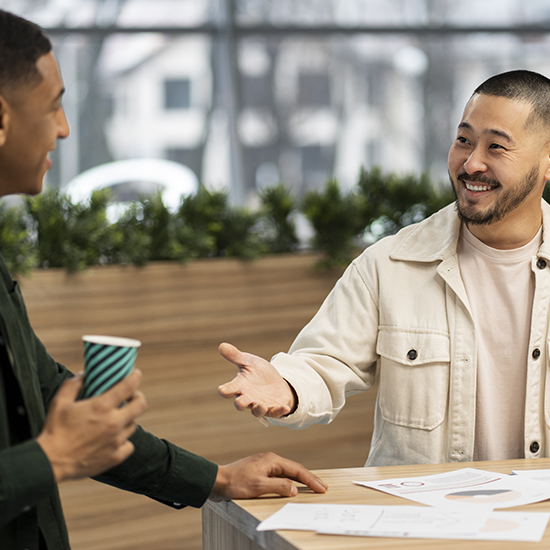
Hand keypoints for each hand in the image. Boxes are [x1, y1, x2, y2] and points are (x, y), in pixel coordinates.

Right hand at [37, 370, 147, 482]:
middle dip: (138, 397)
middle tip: (132, 397)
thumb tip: (83, 374)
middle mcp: (113, 423)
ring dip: (127, 419)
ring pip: (133, 425)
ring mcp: (116, 441)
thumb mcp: (60, 402)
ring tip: (117, 419)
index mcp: (101, 407)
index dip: (135, 377)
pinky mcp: (115, 457)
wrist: (50, 462)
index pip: (128, 386)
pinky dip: (124, 441)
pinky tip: (114, 439)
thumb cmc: (54, 431)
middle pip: (141, 405)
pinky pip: (129, 445)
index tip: (136, 374)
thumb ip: (73, 384)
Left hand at [209, 452, 327, 500]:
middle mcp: (270, 459)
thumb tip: (294, 488)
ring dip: (300, 479)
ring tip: (312, 486)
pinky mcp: (260, 470)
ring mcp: (265, 464)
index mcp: (272, 460)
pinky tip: (292, 484)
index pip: (296, 469)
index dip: (310, 479)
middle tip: (322, 487)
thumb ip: (278, 486)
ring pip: (288, 471)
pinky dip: (290, 479)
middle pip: (294, 468)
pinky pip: (280, 474)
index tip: (321, 487)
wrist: (218, 480)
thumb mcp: (259, 486)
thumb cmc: (236, 483)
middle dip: (309, 478)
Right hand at [218, 342, 296, 417]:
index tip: (222, 390)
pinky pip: (276, 412)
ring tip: (262, 405)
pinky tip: (285, 407)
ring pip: (257, 411)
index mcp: (240, 386)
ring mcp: (261, 405)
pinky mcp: (274, 408)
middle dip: (240, 404)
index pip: (229, 389)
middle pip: (240, 404)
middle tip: (240, 402)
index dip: (225, 390)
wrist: (276, 383)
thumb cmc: (259, 373)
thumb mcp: (249, 362)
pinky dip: (280, 410)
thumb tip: (221, 345)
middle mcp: (248, 398)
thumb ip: (235, 356)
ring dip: (258, 409)